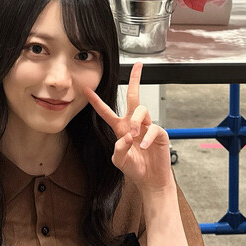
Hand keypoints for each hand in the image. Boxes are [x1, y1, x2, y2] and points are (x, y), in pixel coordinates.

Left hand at [84, 63, 174, 194]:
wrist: (151, 180)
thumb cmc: (135, 169)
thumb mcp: (119, 161)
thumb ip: (119, 149)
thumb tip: (128, 136)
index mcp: (121, 128)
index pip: (106, 112)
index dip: (96, 101)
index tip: (87, 90)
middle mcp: (134, 124)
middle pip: (133, 96)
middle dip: (135, 80)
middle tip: (137, 66)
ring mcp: (148, 127)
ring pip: (142, 110)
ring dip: (136, 121)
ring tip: (134, 135)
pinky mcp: (159, 133)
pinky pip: (153, 128)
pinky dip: (147, 137)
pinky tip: (144, 146)